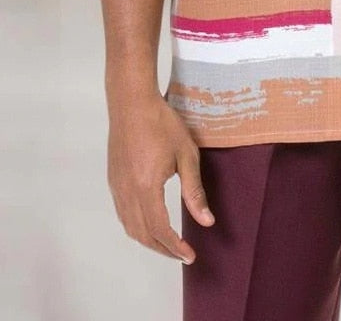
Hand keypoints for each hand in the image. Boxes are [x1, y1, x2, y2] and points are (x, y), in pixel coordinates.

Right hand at [106, 92, 214, 263]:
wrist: (131, 103)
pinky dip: (137, 227)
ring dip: (149, 240)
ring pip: (130, 227)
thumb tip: (207, 222)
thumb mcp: (186, 155)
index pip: (160, 229)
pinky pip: (123, 214)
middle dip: (163, 249)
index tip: (190, 256)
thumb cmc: (162, 124)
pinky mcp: (114, 180)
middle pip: (143, 234)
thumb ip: (194, 191)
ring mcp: (117, 187)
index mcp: (146, 188)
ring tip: (168, 244)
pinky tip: (150, 223)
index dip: (175, 247)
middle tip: (182, 254)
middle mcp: (127, 193)